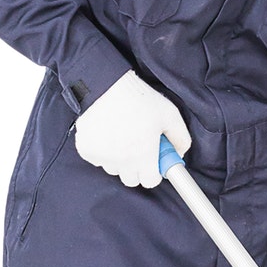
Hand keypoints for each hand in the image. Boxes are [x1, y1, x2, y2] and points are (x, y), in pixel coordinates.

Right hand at [73, 70, 190, 186]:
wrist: (106, 84)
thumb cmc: (139, 98)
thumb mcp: (169, 114)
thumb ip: (180, 137)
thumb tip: (180, 153)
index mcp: (144, 155)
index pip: (150, 182)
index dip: (154, 172)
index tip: (153, 161)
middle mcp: (122, 160)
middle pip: (131, 180)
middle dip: (137, 168)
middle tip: (137, 147)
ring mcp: (102, 157)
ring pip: (113, 169)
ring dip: (118, 160)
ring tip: (121, 136)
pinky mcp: (86, 150)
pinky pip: (97, 159)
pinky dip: (102, 151)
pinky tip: (106, 133)